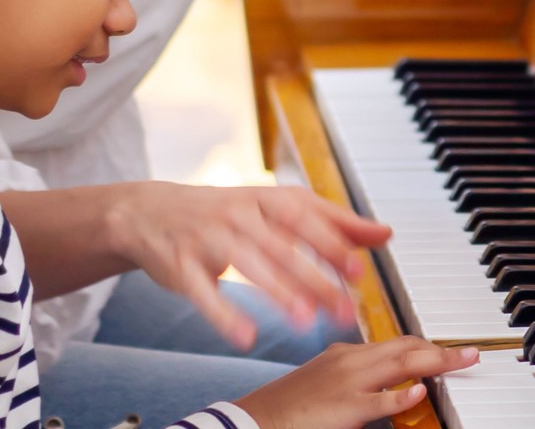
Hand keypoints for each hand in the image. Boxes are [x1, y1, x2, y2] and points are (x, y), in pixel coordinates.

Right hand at [110, 182, 390, 348]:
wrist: (150, 211)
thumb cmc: (225, 212)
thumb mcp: (277, 207)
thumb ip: (331, 222)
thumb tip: (384, 233)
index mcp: (267, 198)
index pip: (305, 218)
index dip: (332, 242)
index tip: (358, 270)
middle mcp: (239, 214)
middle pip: (282, 246)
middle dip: (315, 278)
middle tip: (343, 308)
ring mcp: (209, 238)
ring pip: (248, 266)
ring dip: (278, 293)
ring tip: (305, 319)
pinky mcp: (182, 266)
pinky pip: (205, 293)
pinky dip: (225, 315)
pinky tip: (246, 336)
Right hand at [233, 337, 479, 428]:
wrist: (255, 419)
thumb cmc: (289, 406)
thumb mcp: (327, 380)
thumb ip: (358, 377)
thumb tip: (392, 381)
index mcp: (345, 354)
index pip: (395, 343)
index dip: (426, 345)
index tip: (449, 350)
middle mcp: (349, 361)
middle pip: (404, 347)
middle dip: (440, 349)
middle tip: (470, 352)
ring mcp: (347, 383)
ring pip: (398, 364)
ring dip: (436, 361)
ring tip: (463, 362)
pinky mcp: (343, 408)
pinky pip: (378, 400)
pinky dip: (400, 394)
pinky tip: (419, 391)